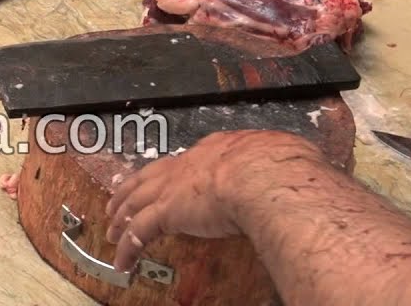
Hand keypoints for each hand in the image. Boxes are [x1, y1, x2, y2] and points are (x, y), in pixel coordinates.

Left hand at [104, 130, 322, 271]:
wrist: (264, 175)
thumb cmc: (281, 165)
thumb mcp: (282, 153)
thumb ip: (281, 159)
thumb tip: (298, 162)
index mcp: (216, 149)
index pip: (185, 161)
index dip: (171, 171)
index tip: (164, 178)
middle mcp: (187, 165)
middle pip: (148, 177)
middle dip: (131, 189)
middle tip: (117, 199)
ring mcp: (173, 188)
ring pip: (135, 203)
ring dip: (121, 217)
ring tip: (112, 229)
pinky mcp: (167, 212)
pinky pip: (138, 233)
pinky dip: (128, 248)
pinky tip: (121, 261)